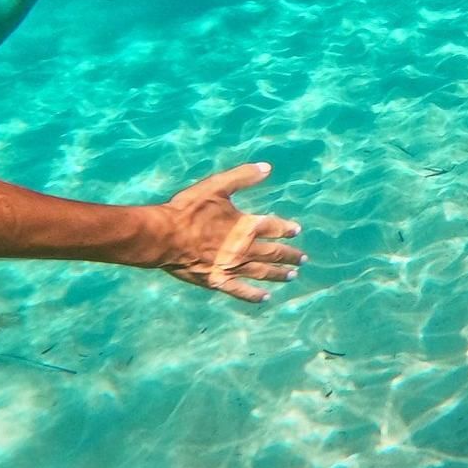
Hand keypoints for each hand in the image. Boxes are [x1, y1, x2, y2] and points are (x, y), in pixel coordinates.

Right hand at [153, 162, 304, 302]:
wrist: (164, 236)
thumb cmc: (188, 210)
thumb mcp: (217, 186)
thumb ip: (243, 177)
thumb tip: (267, 168)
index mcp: (246, 226)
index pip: (273, 227)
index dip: (286, 228)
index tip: (297, 231)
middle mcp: (245, 248)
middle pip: (273, 253)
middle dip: (289, 255)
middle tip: (302, 259)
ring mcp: (232, 267)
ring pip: (262, 272)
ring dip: (279, 274)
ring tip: (292, 276)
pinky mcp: (218, 280)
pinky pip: (241, 291)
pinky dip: (254, 295)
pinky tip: (265, 298)